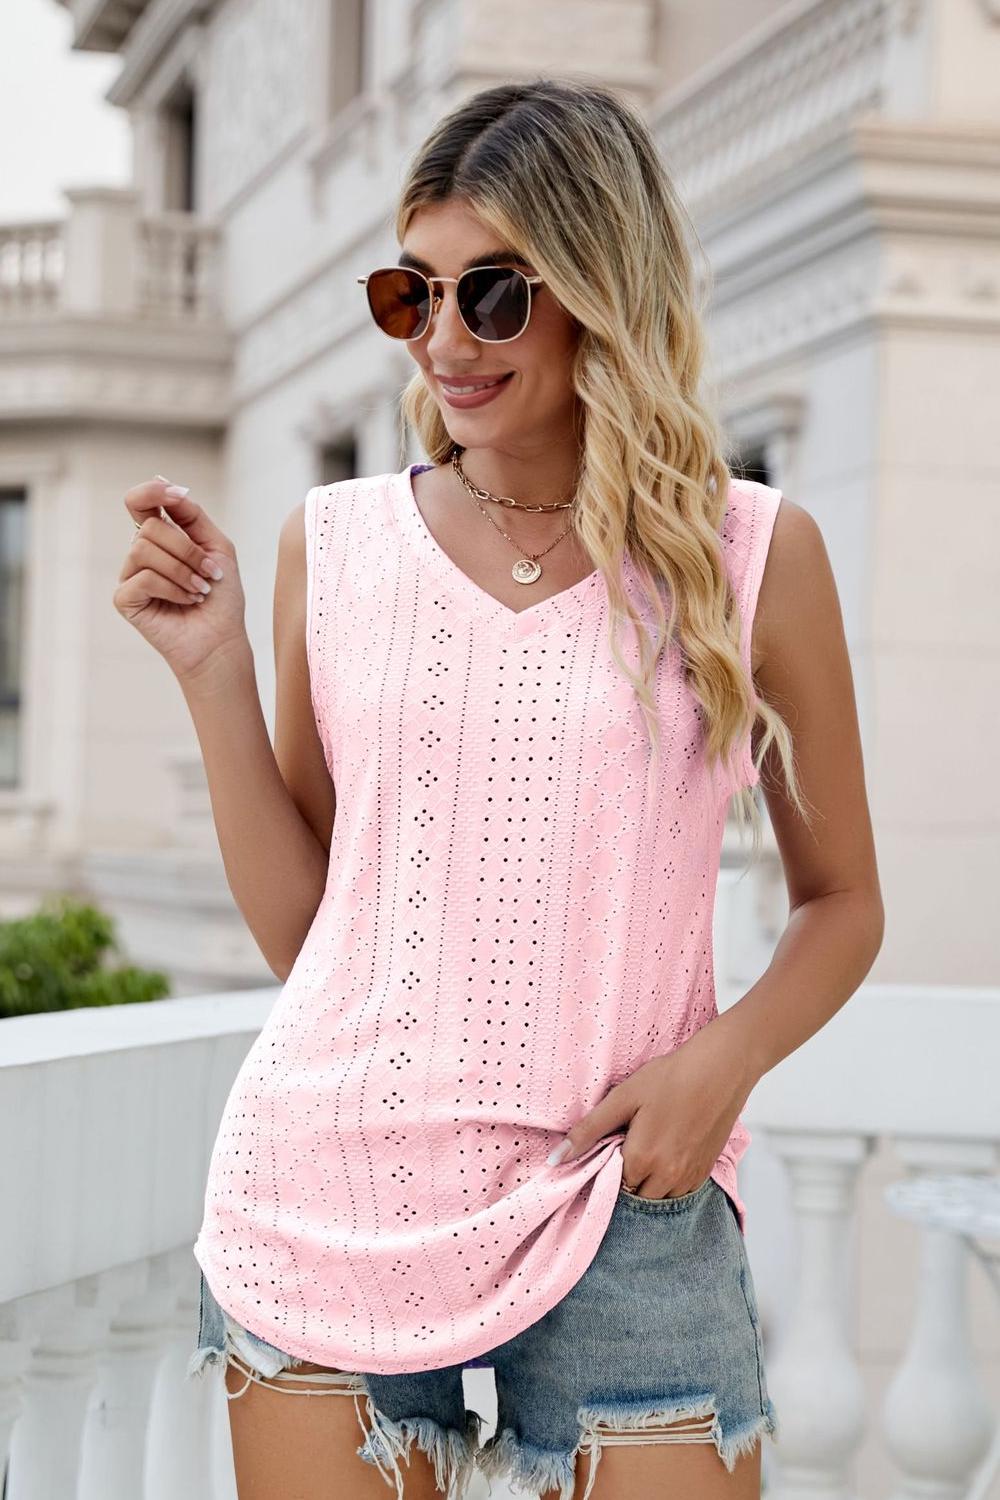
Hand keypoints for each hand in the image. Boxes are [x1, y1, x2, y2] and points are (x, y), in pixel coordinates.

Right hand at [114, 477, 248, 681]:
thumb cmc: (221, 596)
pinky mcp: (124, 598)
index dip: (152, 492)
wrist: (221, 639)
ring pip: (145, 550)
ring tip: (200, 590)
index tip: (177, 495)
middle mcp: (140, 553)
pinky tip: (186, 601)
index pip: (140, 501)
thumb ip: (192, 515)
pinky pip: (144, 578)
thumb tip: (163, 481)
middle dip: (188, 549)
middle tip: (210, 573)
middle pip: (150, 527)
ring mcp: (129, 575)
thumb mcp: (216, 546)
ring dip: (183, 570)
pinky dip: (174, 589)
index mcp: (161, 537)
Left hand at [547, 1016, 759, 1198]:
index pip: (610, 1184)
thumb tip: (555, 1160)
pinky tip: (667, 1151)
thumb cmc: (670, 1078)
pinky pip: (678, 1193)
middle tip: (629, 1143)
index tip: (611, 1146)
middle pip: (633, 1196)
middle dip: (626, 1177)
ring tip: (649, 1146)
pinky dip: (668, 1181)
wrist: (721, 1070)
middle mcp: (666, 1177)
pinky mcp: (705, 1173)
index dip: (606, 1166)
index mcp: (641, 1159)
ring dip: (647, 1183)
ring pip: (656, 1199)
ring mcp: (688, 1178)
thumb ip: (588, 1131)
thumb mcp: (623, 1098)